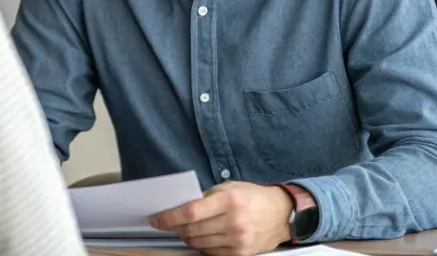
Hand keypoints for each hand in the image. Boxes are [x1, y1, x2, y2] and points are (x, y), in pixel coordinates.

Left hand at [150, 181, 293, 255]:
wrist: (281, 214)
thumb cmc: (251, 196)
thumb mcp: (228, 188)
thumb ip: (205, 197)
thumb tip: (179, 206)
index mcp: (229, 200)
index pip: (191, 212)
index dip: (169, 217)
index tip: (156, 219)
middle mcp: (233, 222)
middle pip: (192, 230)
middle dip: (174, 227)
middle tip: (166, 223)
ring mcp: (238, 241)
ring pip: (198, 243)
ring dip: (186, 236)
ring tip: (183, 229)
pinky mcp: (240, 254)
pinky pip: (210, 253)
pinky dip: (200, 245)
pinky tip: (200, 237)